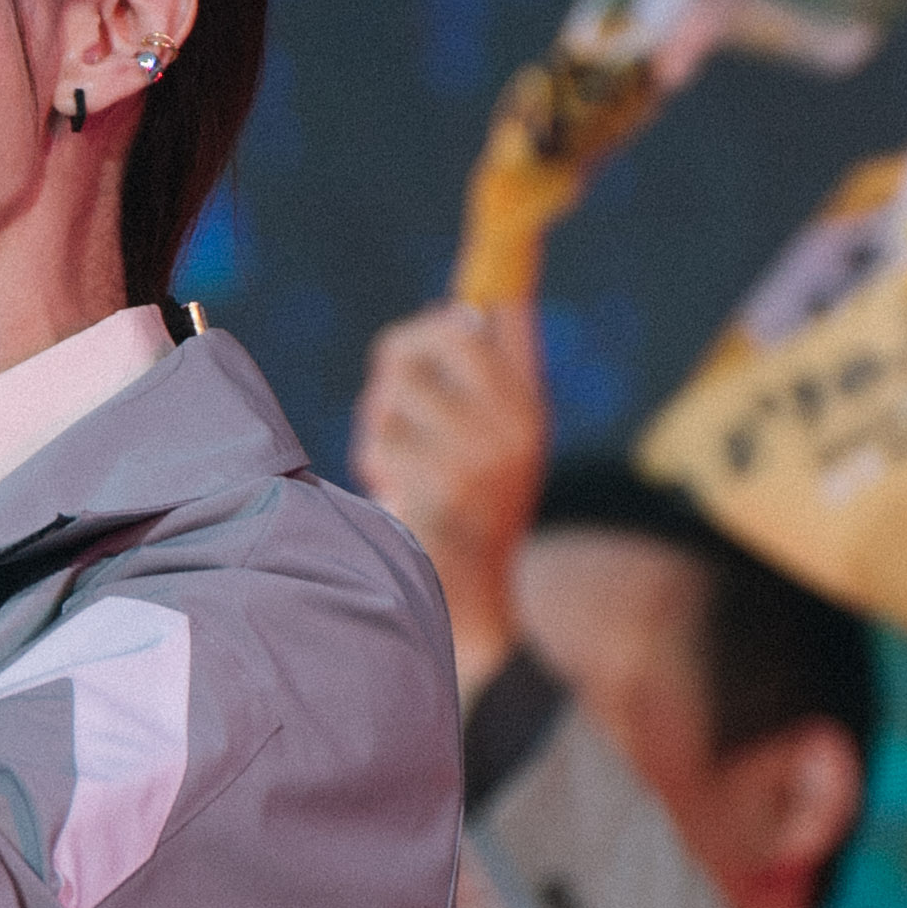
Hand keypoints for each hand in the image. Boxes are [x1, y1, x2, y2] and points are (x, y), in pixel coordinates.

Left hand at [354, 300, 547, 678]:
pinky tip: (394, 498)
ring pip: (391, 397)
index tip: (447, 314)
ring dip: (377, 425)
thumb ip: (493, 372)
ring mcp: (477, 462)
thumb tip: (469, 302)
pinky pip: (380, 448)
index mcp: (530, 404)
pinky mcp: (439, 495)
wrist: (481, 606)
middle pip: (429, 336)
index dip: (465, 301)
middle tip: (390, 388)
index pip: (503, 312)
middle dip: (396, 357)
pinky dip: (375, 470)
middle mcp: (512, 425)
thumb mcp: (504, 440)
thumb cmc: (479, 512)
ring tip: (395, 465)